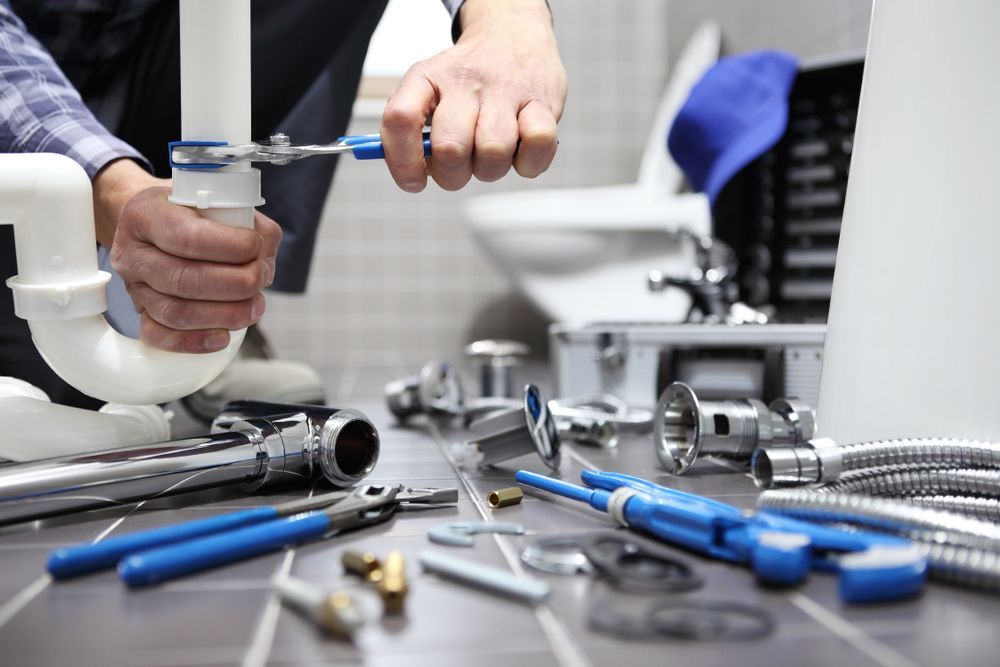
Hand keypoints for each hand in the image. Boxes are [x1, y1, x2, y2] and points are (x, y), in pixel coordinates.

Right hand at [94, 159, 280, 352]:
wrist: (151, 224)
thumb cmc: (189, 213)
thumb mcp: (214, 201)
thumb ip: (246, 220)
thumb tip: (265, 251)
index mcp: (146, 214)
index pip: (187, 237)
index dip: (229, 247)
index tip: (255, 246)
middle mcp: (133, 253)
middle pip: (184, 280)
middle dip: (235, 284)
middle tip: (259, 280)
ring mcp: (133, 287)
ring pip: (176, 313)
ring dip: (225, 315)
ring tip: (254, 307)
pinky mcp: (140, 313)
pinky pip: (159, 336)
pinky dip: (194, 342)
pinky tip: (223, 337)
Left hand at [380, 0, 565, 191]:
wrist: (512, 32)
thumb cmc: (468, 80)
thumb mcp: (429, 90)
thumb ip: (412, 132)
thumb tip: (413, 176)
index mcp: (427, 77)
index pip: (401, 119)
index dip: (403, 161)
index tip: (415, 182)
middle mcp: (464, 80)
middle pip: (450, 148)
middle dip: (454, 175)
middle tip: (462, 165)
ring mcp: (505, 89)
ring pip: (493, 152)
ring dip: (492, 168)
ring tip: (493, 151)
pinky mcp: (543, 101)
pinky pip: (537, 144)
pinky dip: (529, 160)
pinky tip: (522, 146)